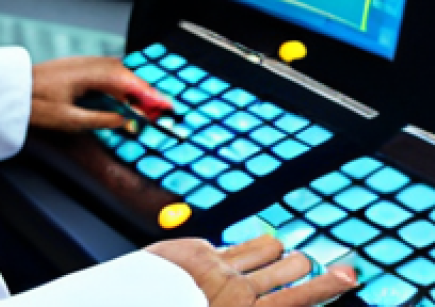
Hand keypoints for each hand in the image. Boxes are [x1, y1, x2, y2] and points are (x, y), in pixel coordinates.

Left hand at [30, 55, 172, 131]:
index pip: (127, 82)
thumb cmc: (36, 105)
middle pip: (125, 73)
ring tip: (148, 102)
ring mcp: (82, 63)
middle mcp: (88, 64)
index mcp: (89, 75)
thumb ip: (101, 119)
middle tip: (163, 107)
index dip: (149, 94)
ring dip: (134, 85)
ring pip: (117, 70)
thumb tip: (125, 120)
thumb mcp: (70, 120)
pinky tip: (124, 93)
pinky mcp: (77, 66)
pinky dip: (120, 81)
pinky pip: (106, 70)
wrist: (11, 90)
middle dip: (146, 90)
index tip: (166, 105)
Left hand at [147, 235, 356, 305]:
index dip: (329, 286)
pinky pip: (227, 246)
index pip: (302, 297)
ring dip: (275, 252)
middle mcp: (240, 291)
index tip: (350, 274)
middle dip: (300, 264)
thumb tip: (276, 297)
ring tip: (277, 256)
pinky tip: (221, 264)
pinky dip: (231, 254)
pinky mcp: (196, 250)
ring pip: (265, 246)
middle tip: (304, 264)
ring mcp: (218, 266)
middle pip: (290, 265)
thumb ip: (258, 304)